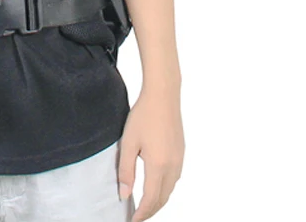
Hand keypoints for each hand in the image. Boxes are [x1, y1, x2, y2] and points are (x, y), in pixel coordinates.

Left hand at [117, 88, 184, 221]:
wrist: (163, 96)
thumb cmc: (144, 115)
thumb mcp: (128, 143)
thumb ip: (125, 171)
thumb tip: (124, 194)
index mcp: (158, 166)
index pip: (150, 199)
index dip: (141, 214)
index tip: (132, 221)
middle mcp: (172, 166)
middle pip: (162, 199)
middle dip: (150, 211)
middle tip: (137, 216)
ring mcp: (179, 160)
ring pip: (170, 190)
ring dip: (158, 201)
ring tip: (144, 205)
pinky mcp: (181, 153)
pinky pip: (174, 179)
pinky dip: (165, 189)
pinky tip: (156, 186)